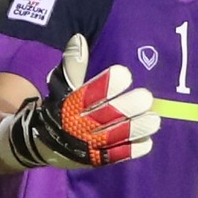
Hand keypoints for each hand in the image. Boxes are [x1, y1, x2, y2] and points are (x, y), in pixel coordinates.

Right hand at [0, 34, 158, 170]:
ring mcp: (90, 144)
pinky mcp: (98, 159)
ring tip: (154, 119)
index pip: (89, 93)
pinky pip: (119, 155)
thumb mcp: (62, 87)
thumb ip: (74, 65)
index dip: (107, 84)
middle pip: (107, 115)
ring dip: (138, 128)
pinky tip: (147, 140)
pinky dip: (134, 149)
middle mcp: (80, 125)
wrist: (43, 145)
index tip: (124, 74)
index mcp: (70, 104)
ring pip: (117, 136)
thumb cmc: (60, 110)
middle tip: (146, 97)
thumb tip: (79, 38)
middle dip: (128, 106)